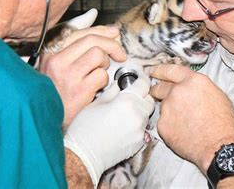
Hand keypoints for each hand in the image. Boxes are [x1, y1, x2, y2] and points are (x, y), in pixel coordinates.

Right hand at [39, 9, 126, 125]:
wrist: (46, 122)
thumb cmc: (56, 94)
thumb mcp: (59, 66)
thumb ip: (75, 43)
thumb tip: (92, 15)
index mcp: (51, 53)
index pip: (80, 32)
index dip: (101, 30)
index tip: (114, 33)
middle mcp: (56, 61)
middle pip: (92, 40)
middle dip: (111, 45)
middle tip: (120, 55)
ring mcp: (67, 75)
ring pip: (98, 55)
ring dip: (106, 64)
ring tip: (101, 74)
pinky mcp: (79, 90)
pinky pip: (101, 75)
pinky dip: (103, 81)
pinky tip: (96, 88)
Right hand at [64, 68, 154, 185]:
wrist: (84, 156)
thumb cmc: (85, 128)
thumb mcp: (96, 103)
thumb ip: (112, 91)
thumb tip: (119, 85)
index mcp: (127, 101)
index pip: (144, 84)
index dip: (141, 79)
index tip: (138, 78)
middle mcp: (138, 115)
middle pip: (149, 99)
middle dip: (142, 95)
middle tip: (130, 95)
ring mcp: (140, 130)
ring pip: (146, 114)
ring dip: (139, 110)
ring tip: (123, 113)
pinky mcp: (139, 143)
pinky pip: (143, 128)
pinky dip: (136, 124)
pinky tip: (122, 126)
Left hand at [150, 64, 233, 172]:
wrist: (219, 147)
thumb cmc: (224, 124)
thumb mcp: (217, 95)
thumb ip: (198, 88)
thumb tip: (190, 89)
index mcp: (193, 81)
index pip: (171, 70)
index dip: (160, 70)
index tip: (154, 71)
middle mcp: (178, 91)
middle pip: (160, 87)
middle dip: (158, 89)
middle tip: (159, 94)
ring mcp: (168, 108)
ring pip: (163, 106)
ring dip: (169, 111)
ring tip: (184, 122)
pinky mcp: (162, 125)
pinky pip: (163, 122)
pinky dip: (169, 126)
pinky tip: (182, 132)